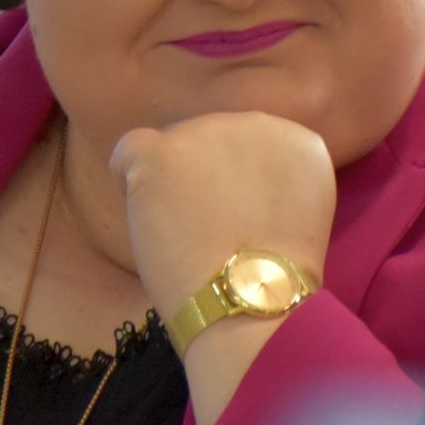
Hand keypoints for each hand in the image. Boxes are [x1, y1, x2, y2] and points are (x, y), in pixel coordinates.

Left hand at [108, 110, 335, 320]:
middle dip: (199, 179)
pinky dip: (128, 185)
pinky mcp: (163, 150)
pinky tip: (149, 220)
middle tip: (207, 231)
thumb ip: (263, 182)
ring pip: (168, 148)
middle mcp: (256, 122)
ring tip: (185, 236)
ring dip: (168, 187)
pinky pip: (127, 152)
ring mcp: (207, 131)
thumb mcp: (291, 216)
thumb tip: (223, 178)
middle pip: (206, 140)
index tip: (238, 222)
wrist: (252, 302)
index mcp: (296, 141)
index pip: (247, 145)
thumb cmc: (270, 281)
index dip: (233, 185)